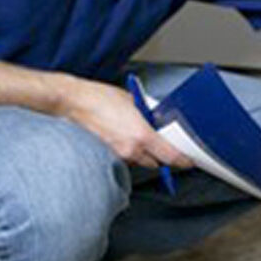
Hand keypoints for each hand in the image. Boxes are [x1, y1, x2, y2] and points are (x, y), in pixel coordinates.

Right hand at [56, 77, 192, 169]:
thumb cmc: (98, 97)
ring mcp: (116, 156)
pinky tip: (120, 138)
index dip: (182, 161)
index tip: (188, 161)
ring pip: (138, 162)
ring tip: (133, 135)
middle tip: (160, 143)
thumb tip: (157, 118)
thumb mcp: (132, 100)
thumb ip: (148, 112)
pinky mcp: (104, 158)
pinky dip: (126, 152)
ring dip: (141, 153)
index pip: (170, 157)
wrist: (71, 103)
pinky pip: (123, 160)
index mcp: (142, 135)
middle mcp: (130, 150)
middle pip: (155, 163)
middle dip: (160, 155)